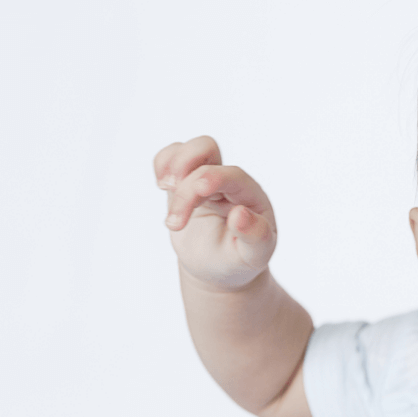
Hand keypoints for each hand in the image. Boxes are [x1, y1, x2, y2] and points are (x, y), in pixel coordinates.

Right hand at [154, 136, 277, 291]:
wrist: (219, 269)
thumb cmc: (239, 260)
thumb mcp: (255, 256)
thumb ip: (255, 236)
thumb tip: (240, 215)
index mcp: (251, 196)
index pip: (233, 175)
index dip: (215, 177)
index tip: (199, 189)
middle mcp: (230, 182)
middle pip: (207, 156)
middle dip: (186, 184)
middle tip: (175, 223)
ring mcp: (206, 180)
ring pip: (191, 148)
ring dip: (173, 165)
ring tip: (165, 190)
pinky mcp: (185, 183)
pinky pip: (172, 156)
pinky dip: (162, 164)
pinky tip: (163, 187)